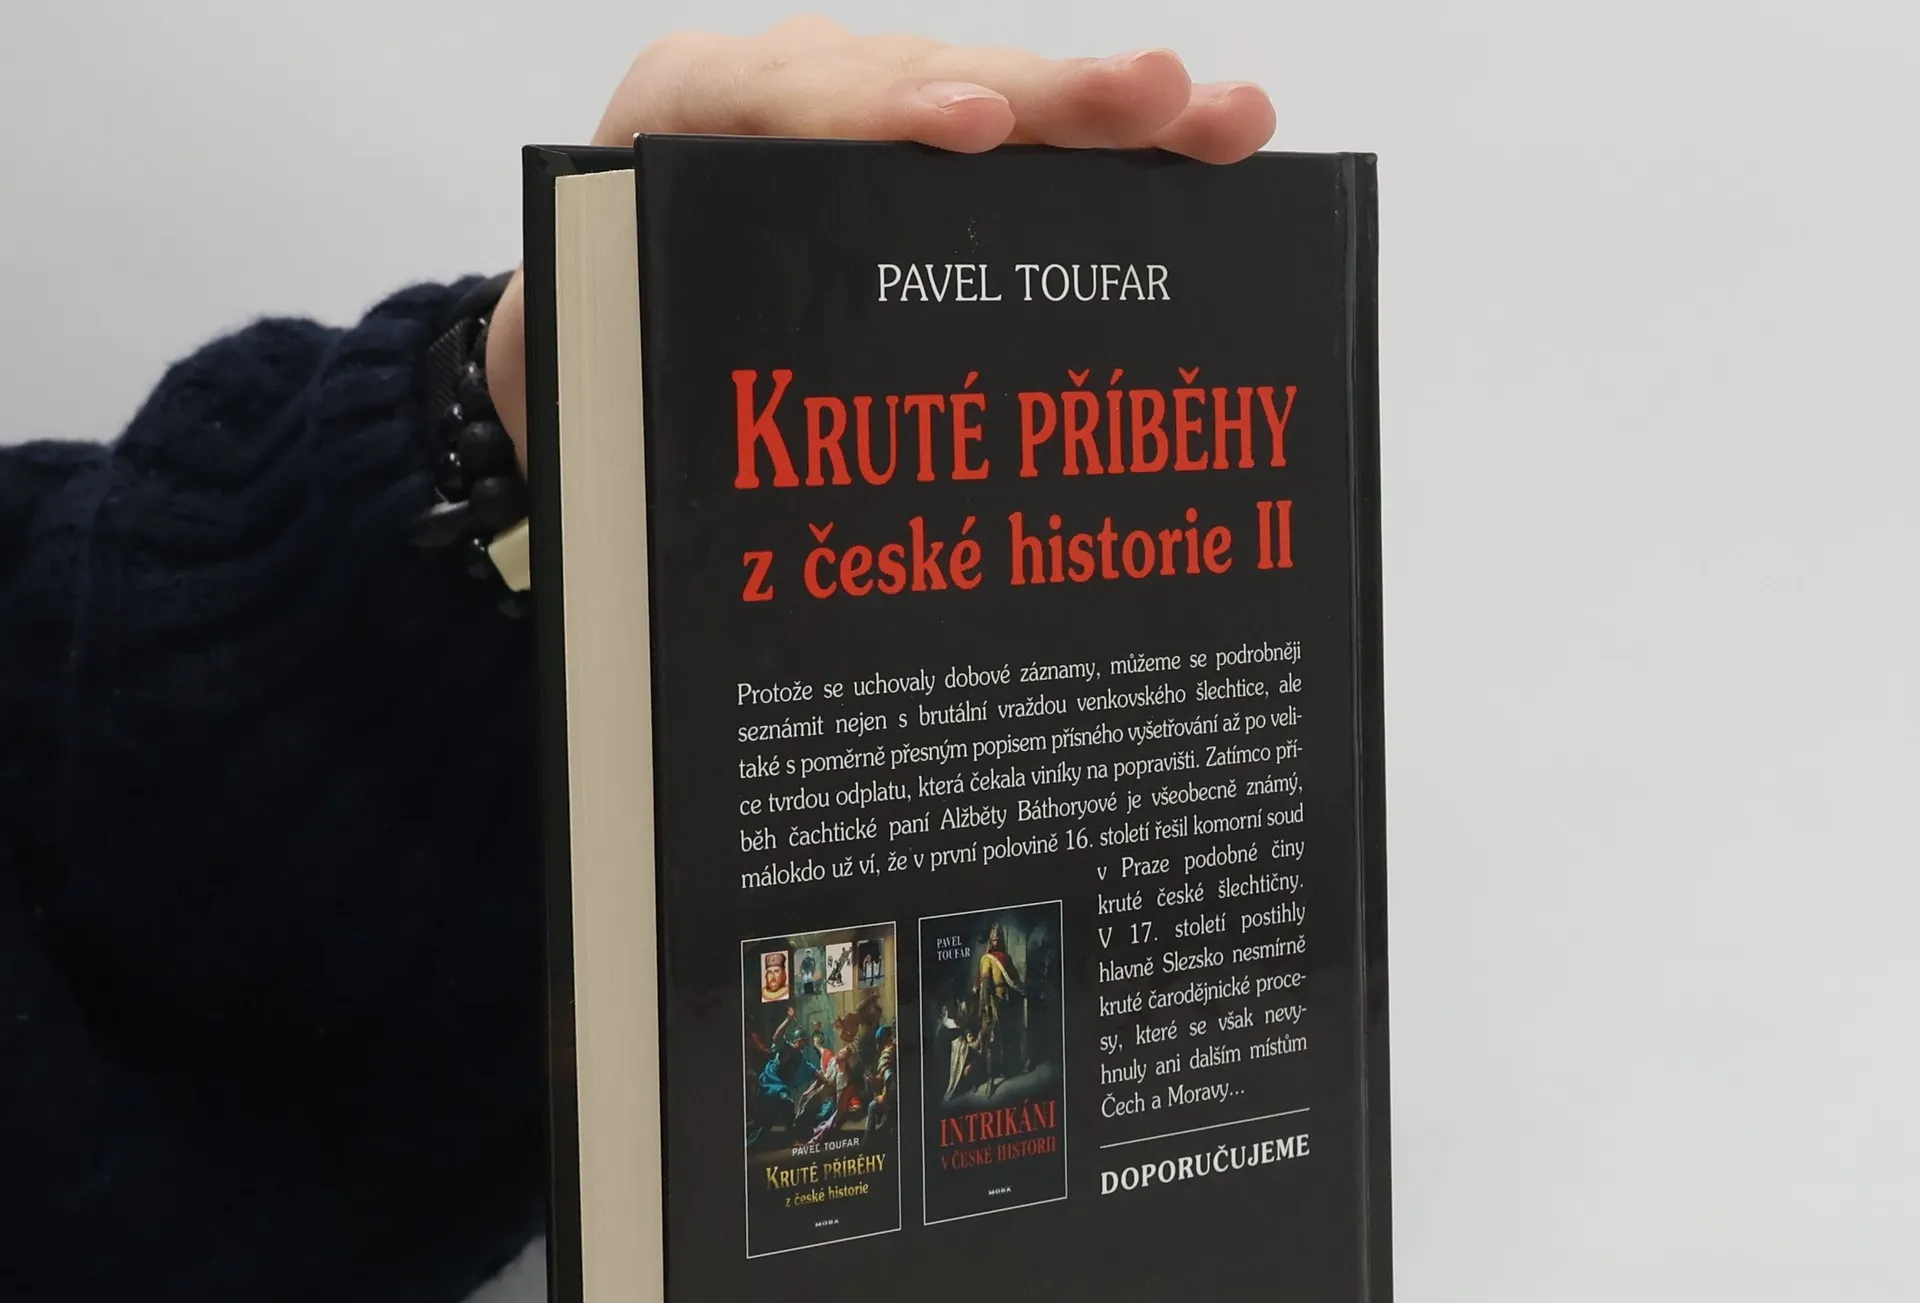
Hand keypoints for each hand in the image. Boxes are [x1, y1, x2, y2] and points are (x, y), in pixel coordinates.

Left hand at [485, 18, 1275, 468]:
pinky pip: (1020, 150)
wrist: (590, 333)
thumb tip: (709, 475)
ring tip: (1228, 122)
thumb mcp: (590, 353)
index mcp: (683, 120)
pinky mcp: (922, 161)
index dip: (883, 111)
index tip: (974, 129)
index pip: (783, 97)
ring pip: (999, 106)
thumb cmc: (594, 350)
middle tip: (1155, 99)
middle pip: (927, 83)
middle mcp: (788, 95)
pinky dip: (1111, 157)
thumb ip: (638, 358)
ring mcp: (869, 122)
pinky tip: (1206, 148)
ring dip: (1116, 117)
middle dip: (1047, 96)